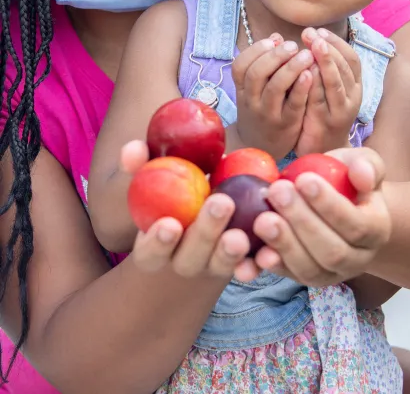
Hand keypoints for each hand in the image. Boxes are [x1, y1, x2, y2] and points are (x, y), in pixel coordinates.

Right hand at [121, 140, 260, 282]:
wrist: (209, 204)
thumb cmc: (177, 190)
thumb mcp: (158, 177)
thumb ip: (142, 164)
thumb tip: (132, 148)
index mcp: (156, 248)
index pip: (150, 253)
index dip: (156, 243)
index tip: (169, 224)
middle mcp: (184, 261)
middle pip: (191, 258)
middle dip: (205, 234)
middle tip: (221, 204)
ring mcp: (214, 265)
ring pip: (221, 265)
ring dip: (231, 253)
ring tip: (240, 234)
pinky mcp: (242, 263)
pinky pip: (252, 267)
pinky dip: (259, 262)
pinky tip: (270, 251)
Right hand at [232, 33, 313, 157]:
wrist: (260, 147)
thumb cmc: (262, 108)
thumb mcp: (256, 88)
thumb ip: (265, 63)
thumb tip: (277, 37)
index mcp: (242, 89)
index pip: (240, 65)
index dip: (255, 50)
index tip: (273, 40)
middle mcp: (251, 101)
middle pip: (256, 74)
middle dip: (275, 56)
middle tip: (293, 45)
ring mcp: (268, 113)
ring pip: (275, 88)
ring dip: (291, 68)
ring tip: (307, 55)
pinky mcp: (287, 124)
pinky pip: (293, 104)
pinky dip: (301, 88)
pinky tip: (310, 74)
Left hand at [250, 147, 390, 285]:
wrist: (342, 205)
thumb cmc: (350, 180)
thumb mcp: (364, 164)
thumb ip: (366, 166)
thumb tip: (361, 175)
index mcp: (377, 230)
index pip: (356, 224)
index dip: (329, 205)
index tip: (304, 179)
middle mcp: (358, 259)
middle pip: (332, 251)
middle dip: (302, 222)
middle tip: (277, 191)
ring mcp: (332, 274)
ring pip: (309, 269)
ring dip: (284, 244)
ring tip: (262, 218)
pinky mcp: (305, 278)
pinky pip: (288, 277)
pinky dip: (271, 266)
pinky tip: (255, 252)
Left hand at [296, 28, 362, 155]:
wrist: (324, 150)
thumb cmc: (323, 114)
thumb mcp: (328, 89)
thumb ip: (325, 69)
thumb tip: (313, 40)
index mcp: (354, 85)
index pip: (351, 58)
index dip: (337, 43)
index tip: (320, 31)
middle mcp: (353, 96)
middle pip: (345, 67)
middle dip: (328, 48)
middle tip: (312, 34)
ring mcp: (341, 110)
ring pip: (337, 83)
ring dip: (326, 63)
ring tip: (313, 48)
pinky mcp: (327, 123)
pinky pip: (321, 101)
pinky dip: (315, 85)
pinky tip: (305, 72)